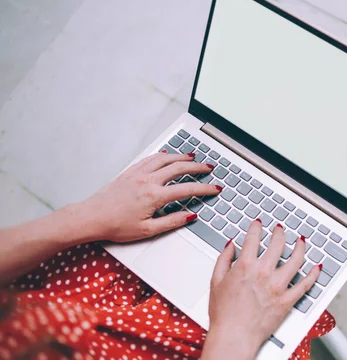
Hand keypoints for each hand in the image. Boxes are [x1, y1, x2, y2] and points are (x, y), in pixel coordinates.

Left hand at [77, 151, 220, 241]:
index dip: (204, 188)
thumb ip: (172, 221)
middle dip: (197, 167)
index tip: (215, 188)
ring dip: (181, 156)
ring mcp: (138, 174)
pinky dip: (163, 155)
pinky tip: (167, 155)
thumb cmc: (116, 226)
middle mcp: (148, 180)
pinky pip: (150, 159)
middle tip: (209, 168)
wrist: (91, 217)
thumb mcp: (148, 230)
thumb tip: (190, 216)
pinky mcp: (130, 172)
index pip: (187, 189)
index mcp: (155, 196)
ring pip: (165, 159)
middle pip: (179, 167)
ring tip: (193, 157)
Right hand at [203, 220, 320, 358]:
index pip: (254, 238)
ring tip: (301, 241)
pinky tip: (317, 267)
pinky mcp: (287, 300)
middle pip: (278, 244)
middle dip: (279, 232)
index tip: (258, 224)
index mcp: (246, 266)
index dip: (256, 227)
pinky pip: (305, 285)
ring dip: (300, 247)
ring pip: (296, 260)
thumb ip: (224, 259)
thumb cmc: (224, 314)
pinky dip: (313, 274)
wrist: (234, 336)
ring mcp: (278, 286)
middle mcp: (264, 272)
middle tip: (280, 229)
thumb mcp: (216, 281)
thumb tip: (230, 245)